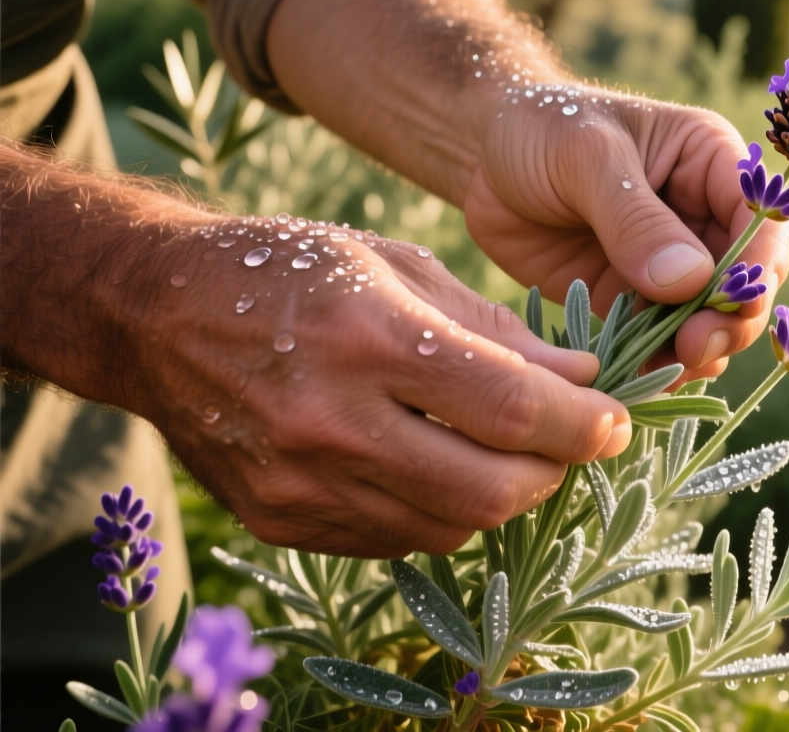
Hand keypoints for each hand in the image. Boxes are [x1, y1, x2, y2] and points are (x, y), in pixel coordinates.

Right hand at [132, 214, 629, 556]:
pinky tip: (440, 464)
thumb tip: (584, 377)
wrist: (155, 312)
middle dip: (553, 472)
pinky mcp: (280, 519)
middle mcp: (332, 421)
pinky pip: (396, 539)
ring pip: (450, 527)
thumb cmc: (292, 270)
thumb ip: (496, 328)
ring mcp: (301, 482)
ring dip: (501, 495)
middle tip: (571, 441)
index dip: (582, 425)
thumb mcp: (397, 264)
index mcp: (370, 338)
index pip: (510, 409)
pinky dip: (439, 511)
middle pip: (490, 489)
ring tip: (509, 450)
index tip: (616, 421)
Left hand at [462, 90, 788, 379]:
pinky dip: (654, 366)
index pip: (762, 220)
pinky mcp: (633, 301)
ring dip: (696, 353)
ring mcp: (671, 266)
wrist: (482, 157)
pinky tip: (637, 381)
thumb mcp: (587, 157)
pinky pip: (659, 343)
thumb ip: (635, 218)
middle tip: (695, 348)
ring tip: (664, 371)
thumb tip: (691, 282)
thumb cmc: (542, 127)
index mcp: (713, 165)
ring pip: (708, 322)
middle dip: (729, 321)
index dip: (757, 267)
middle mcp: (705, 218)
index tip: (735, 305)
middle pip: (746, 283)